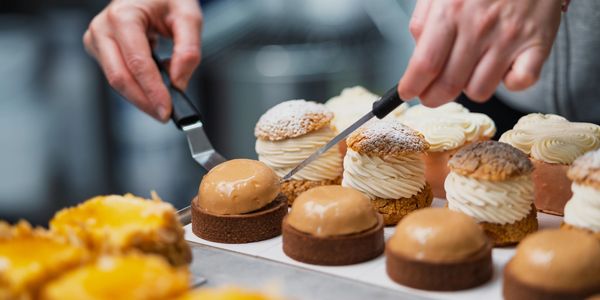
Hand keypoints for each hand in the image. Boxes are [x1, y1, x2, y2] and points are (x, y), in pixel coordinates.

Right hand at [84, 0, 201, 121]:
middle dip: (144, 101)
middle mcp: (103, 28)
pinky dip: (137, 87)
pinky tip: (154, 85)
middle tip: (165, 115)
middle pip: (120, 78)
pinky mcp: (99, 50)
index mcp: (123, 16)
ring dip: (141, 96)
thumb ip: (188, 50)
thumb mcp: (188, 16)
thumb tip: (178, 82)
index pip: (137, 63)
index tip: (167, 110)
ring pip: (116, 81)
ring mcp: (97, 40)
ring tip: (164, 99)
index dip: (152, 91)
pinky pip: (118, 77)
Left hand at [398, 0, 561, 105]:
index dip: (412, 86)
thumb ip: (423, 20)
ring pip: (479, 90)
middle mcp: (480, 27)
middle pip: (449, 84)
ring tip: (470, 69)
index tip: (407, 92)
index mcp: (452, 10)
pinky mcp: (538, 44)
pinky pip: (520, 83)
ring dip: (469, 87)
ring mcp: (510, 37)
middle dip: (432, 98)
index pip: (425, 64)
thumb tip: (416, 55)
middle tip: (429, 95)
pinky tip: (504, 68)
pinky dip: (510, 83)